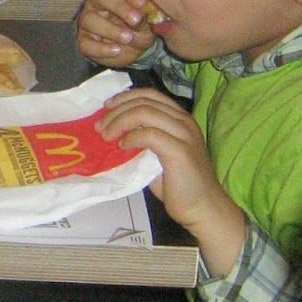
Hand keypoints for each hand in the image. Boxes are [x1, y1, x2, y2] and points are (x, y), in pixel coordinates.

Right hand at [77, 0, 156, 66]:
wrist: (131, 51)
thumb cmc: (137, 29)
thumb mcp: (147, 23)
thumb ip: (145, 16)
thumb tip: (143, 14)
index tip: (144, 3)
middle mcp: (97, 4)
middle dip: (120, 7)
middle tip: (136, 20)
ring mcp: (87, 21)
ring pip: (89, 20)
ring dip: (110, 29)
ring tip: (128, 38)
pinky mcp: (83, 41)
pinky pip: (85, 43)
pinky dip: (101, 48)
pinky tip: (117, 50)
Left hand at [97, 88, 246, 271]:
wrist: (202, 207)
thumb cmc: (178, 184)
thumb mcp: (157, 154)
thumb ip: (143, 138)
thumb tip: (114, 131)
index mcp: (180, 119)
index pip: (150, 94)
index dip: (125, 97)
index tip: (106, 107)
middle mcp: (184, 122)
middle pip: (144, 102)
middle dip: (116, 111)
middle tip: (99, 126)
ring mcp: (184, 134)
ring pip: (145, 113)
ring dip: (119, 122)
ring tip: (106, 136)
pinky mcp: (180, 151)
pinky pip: (149, 134)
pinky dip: (131, 137)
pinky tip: (123, 146)